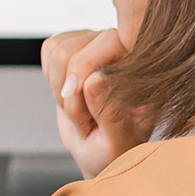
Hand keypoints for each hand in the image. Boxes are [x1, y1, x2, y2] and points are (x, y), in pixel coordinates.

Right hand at [43, 26, 146, 178]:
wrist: (101, 153)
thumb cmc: (117, 150)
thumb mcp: (118, 142)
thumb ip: (111, 114)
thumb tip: (95, 79)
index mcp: (144, 69)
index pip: (109, 42)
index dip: (83, 65)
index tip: (73, 94)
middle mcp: (123, 51)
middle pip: (73, 49)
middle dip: (69, 91)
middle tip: (84, 120)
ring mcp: (99, 47)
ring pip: (57, 49)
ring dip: (59, 88)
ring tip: (79, 112)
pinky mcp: (76, 49)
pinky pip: (49, 50)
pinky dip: (51, 78)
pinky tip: (69, 96)